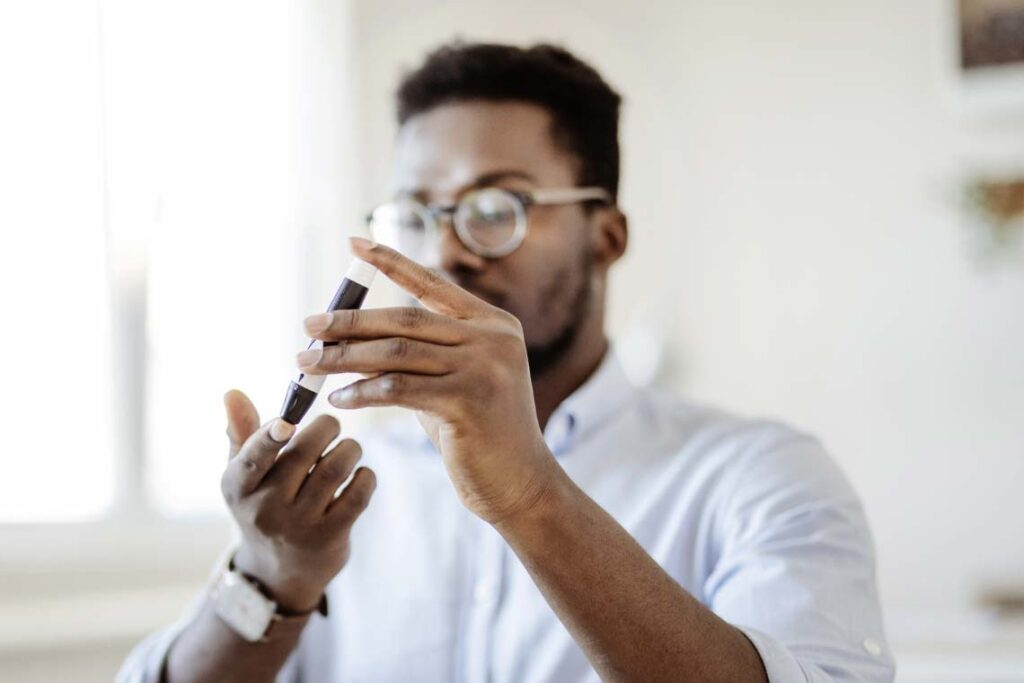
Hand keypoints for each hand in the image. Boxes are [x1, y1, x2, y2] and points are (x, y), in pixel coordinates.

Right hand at [220, 389, 376, 611]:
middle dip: (326, 428)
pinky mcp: (329, 538)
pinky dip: (365, 476)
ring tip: (348, 449)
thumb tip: (232, 393)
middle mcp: (265, 508)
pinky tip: (359, 475)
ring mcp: (298, 526)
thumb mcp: (243, 475)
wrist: (278, 572)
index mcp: (238, 486)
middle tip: (331, 426)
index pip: (251, 459)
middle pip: (305, 452)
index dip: (268, 438)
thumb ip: (241, 433)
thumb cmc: (263, 504)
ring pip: (336, 468)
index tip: (285, 422)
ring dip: (350, 449)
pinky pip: (358, 495)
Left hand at [295, 237, 561, 525]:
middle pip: (405, 318)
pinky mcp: (468, 400)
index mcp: (493, 324)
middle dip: (350, 321)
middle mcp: (492, 338)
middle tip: (309, 326)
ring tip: (308, 362)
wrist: (519, 483)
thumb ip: (421, 356)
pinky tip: (338, 398)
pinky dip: (361, 392)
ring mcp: (484, 367)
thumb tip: (357, 336)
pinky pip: (398, 389)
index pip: (433, 284)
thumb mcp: (454, 383)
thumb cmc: (479, 435)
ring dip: (345, 357)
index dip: (391, 262)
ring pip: (396, 352)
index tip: (354, 244)